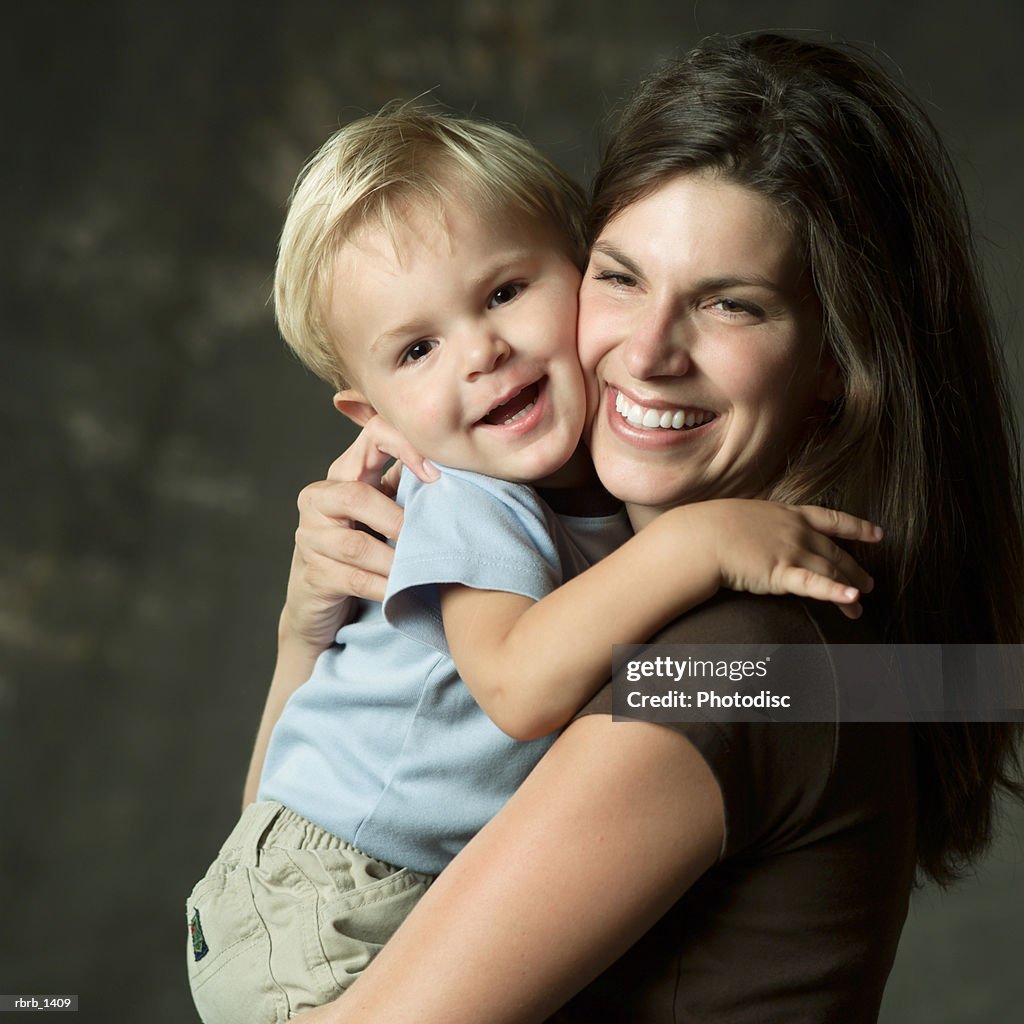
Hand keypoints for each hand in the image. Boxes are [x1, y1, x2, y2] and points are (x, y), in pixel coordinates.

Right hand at [282, 416, 436, 650]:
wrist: (321, 593)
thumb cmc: (364, 539)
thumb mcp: (385, 502)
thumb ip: (408, 482)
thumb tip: (457, 466)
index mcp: (344, 471)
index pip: (374, 434)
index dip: (406, 447)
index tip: (437, 477)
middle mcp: (319, 498)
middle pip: (355, 496)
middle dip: (397, 519)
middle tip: (429, 536)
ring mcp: (311, 537)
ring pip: (355, 545)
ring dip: (395, 559)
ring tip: (421, 567)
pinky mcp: (314, 575)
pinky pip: (355, 580)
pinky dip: (386, 586)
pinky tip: (405, 589)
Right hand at [687, 500, 880, 618]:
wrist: (698, 537)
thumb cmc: (710, 527)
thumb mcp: (741, 516)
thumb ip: (759, 525)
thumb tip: (757, 533)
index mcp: (787, 513)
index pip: (831, 519)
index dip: (857, 527)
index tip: (878, 534)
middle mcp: (795, 531)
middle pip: (835, 552)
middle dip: (855, 569)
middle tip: (869, 584)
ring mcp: (790, 551)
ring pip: (830, 571)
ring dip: (849, 590)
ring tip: (859, 606)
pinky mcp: (780, 573)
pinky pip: (814, 585)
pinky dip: (836, 593)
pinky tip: (852, 601)